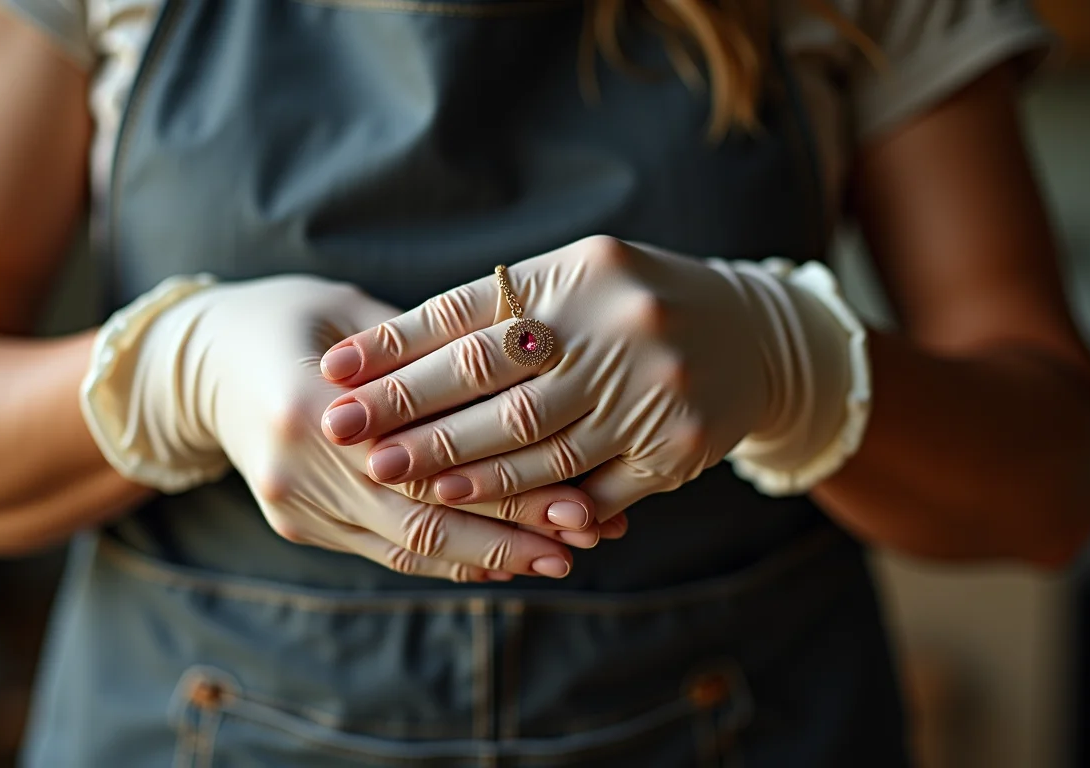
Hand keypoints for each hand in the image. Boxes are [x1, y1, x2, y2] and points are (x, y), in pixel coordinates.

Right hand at [115, 275, 597, 580]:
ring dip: (492, 555)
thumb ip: (427, 352)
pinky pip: (386, 551)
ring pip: (408, 548)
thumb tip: (530, 375)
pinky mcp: (298, 525)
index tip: (579, 497)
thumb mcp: (353, 311)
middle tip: (591, 534)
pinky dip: (449, 555)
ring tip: (565, 551)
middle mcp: (295, 468)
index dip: (506, 489)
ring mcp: (293, 506)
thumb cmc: (291, 317)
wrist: (203, 364)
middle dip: (513, 533)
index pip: (426, 464)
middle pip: (422, 520)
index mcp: (306, 404)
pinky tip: (505, 556)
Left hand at [317, 236, 854, 519]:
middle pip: (495, 382)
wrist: (753, 336)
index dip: (397, 345)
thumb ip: (491, 308)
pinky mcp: (676, 447)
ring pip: (536, 443)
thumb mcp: (572, 278)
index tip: (335, 372)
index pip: (470, 312)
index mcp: (582, 272)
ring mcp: (652, 389)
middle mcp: (620, 324)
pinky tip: (483, 510)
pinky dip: (532, 502)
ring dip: (460, 466)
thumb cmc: (633, 303)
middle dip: (414, 414)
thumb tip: (378, 350)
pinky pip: (590, 487)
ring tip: (398, 476)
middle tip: (349, 436)